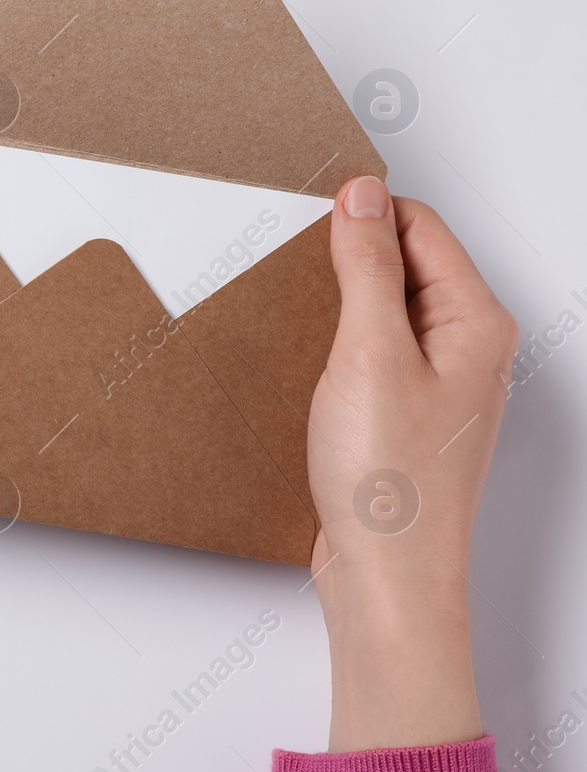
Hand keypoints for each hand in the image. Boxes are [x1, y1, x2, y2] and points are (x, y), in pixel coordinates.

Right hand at [306, 175, 517, 751]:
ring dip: (337, 307)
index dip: (362, 217)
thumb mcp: (368, 352)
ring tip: (300, 326)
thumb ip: (366, 267)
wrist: (384, 575)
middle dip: (347, 260)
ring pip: (382, 311)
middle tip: (297, 275)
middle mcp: (467, 348)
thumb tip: (361, 195)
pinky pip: (370, 353)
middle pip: (404, 265)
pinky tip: (305, 366)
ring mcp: (437, 385)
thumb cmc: (387, 480)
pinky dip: (334, 347)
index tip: (307, 224)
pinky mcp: (404, 415)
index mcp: (475, 322)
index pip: (420, 227)